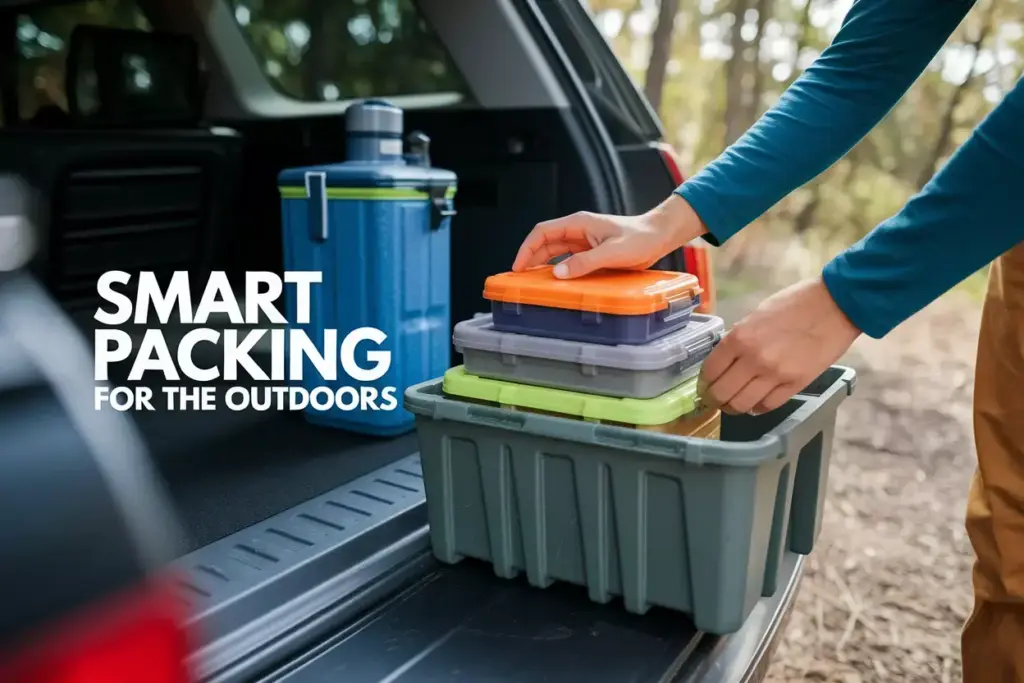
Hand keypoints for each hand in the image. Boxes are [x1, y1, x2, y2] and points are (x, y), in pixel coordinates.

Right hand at [512, 194, 706, 277]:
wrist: (659, 237)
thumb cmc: (641, 239)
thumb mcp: (612, 252)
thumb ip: (584, 263)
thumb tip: (558, 273)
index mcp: (578, 223)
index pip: (543, 232)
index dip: (527, 248)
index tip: (518, 266)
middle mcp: (578, 230)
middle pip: (545, 242)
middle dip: (530, 258)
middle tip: (520, 277)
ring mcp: (584, 241)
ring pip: (554, 251)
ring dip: (542, 264)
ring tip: (532, 280)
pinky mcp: (591, 251)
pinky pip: (568, 259)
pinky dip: (558, 269)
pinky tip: (555, 281)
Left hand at [700, 277, 860, 414]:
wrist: (835, 306)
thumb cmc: (795, 304)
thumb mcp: (756, 314)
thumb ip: (738, 338)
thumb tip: (724, 359)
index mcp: (740, 338)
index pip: (710, 371)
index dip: (703, 382)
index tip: (704, 386)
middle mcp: (753, 360)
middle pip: (722, 393)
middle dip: (714, 399)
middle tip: (714, 399)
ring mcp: (775, 375)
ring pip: (742, 405)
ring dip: (733, 407)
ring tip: (733, 404)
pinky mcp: (795, 385)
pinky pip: (768, 406)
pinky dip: (757, 407)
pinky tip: (756, 402)